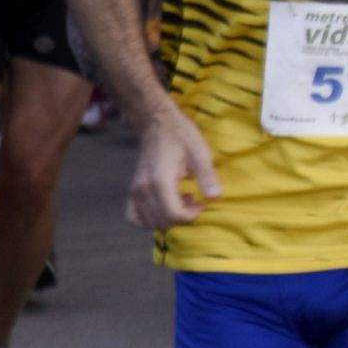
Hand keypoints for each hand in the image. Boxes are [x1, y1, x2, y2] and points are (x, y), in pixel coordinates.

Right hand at [129, 109, 218, 236]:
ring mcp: (134, 191)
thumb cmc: (181, 137)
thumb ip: (207, 177)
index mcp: (160, 182)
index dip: (192, 215)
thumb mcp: (200, 153)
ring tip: (180, 201)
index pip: (174, 215)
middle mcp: (142, 190)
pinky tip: (164, 206)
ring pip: (148, 223)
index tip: (202, 202)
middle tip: (194, 200)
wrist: (158, 125)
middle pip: (162, 222)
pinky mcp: (132, 191)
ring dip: (168, 219)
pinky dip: (149, 219)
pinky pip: (134, 217)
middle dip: (182, 217)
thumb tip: (215, 198)